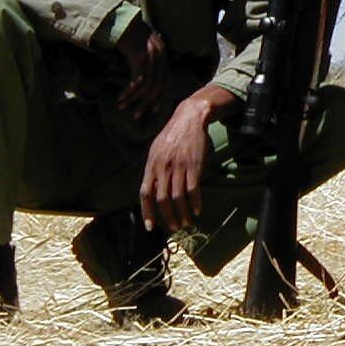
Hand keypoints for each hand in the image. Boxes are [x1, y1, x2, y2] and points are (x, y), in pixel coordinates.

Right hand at [115, 19, 169, 119]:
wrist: (125, 20)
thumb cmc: (130, 35)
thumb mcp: (142, 48)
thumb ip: (145, 61)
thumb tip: (142, 76)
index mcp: (162, 57)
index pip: (166, 82)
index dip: (160, 97)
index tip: (153, 110)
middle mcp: (160, 59)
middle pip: (158, 88)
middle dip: (147, 104)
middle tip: (136, 116)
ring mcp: (151, 59)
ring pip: (147, 88)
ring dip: (134, 100)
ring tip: (122, 108)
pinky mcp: (140, 59)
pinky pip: (136, 82)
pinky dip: (128, 92)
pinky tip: (120, 98)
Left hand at [139, 94, 213, 231]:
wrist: (190, 118)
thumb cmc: (172, 135)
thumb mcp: (156, 150)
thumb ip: (153, 170)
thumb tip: (151, 191)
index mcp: (152, 165)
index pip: (145, 193)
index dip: (147, 212)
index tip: (150, 226)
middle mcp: (163, 167)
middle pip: (162, 199)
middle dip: (167, 216)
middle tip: (174, 227)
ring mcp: (179, 166)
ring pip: (178, 197)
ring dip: (182, 213)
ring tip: (186, 222)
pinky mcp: (195, 165)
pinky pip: (194, 189)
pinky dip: (196, 202)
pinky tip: (198, 210)